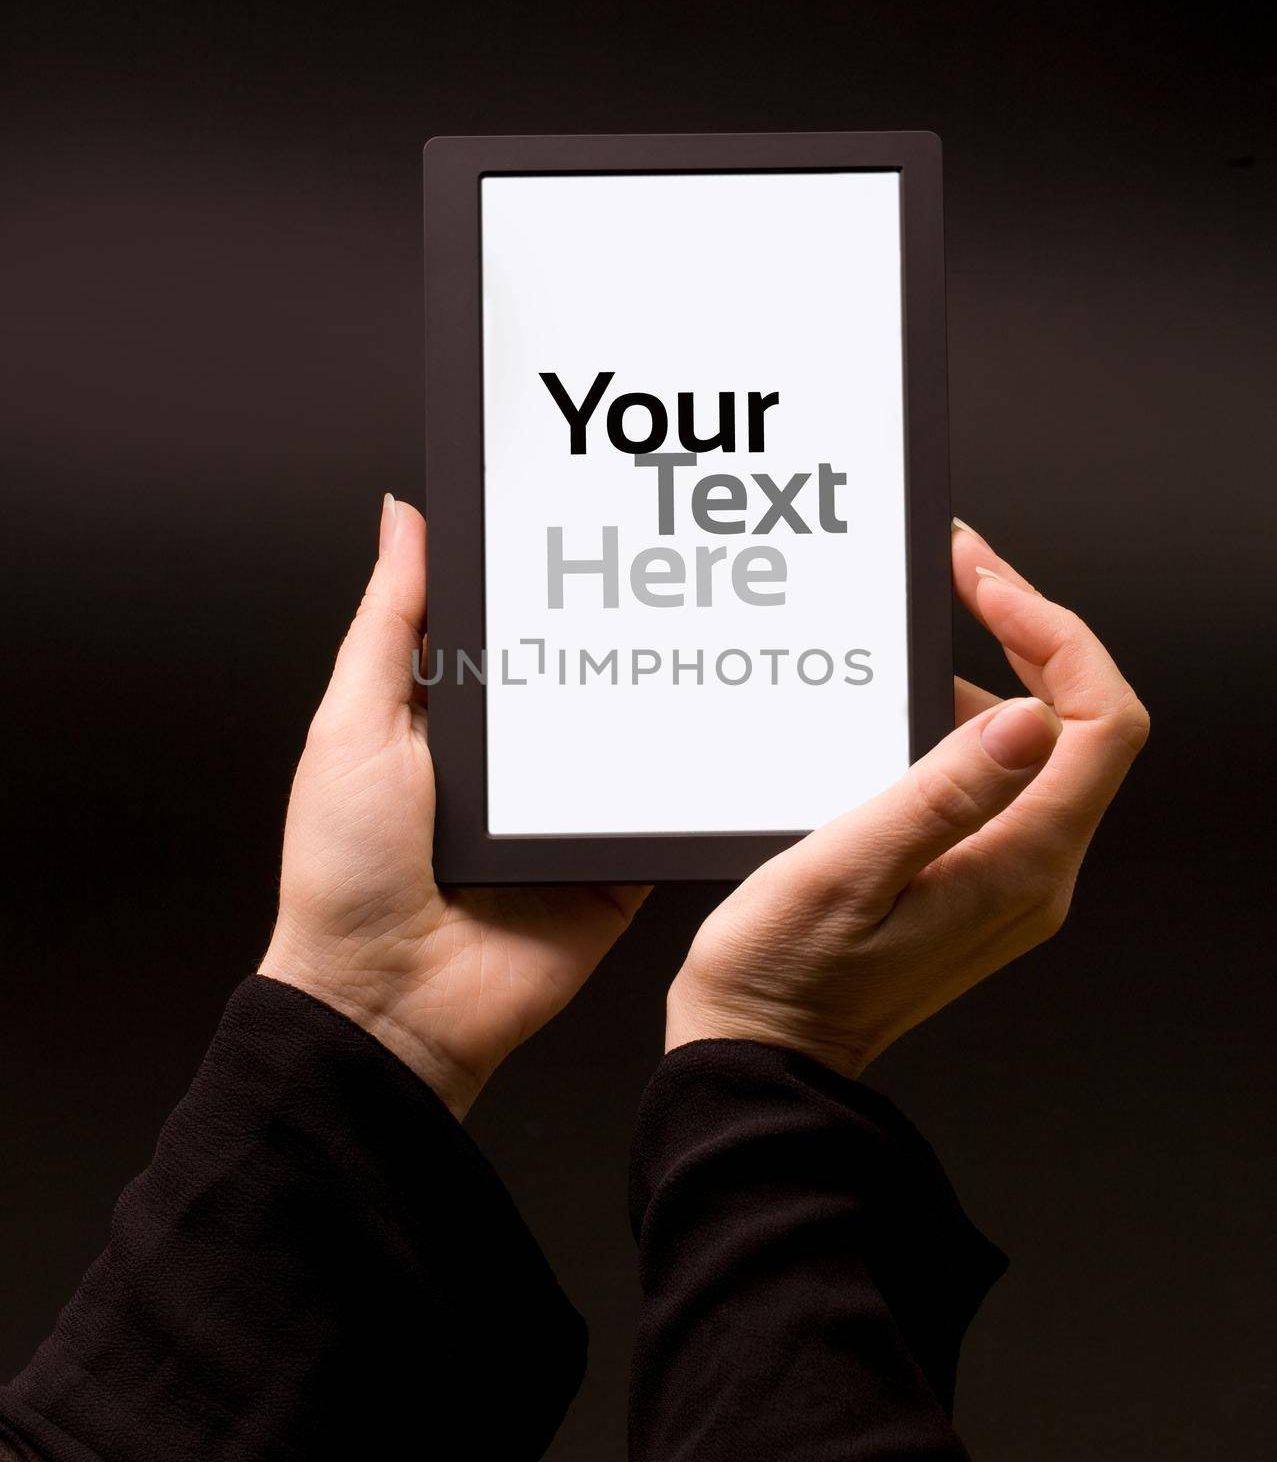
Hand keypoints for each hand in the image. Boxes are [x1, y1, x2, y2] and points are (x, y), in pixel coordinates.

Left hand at [260, 496, 648, 1117]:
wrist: (390, 1004)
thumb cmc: (347, 873)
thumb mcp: (354, 725)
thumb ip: (389, 625)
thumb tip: (403, 520)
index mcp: (447, 720)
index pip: (505, 630)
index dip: (540, 579)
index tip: (583, 520)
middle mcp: (511, 762)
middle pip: (577, 674)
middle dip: (617, 628)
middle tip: (668, 566)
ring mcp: (564, 812)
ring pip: (627, 733)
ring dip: (660, 692)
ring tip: (707, 631)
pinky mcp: (610, 863)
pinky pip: (659, 809)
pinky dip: (689, 779)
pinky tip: (722, 730)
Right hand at [666, 521, 1149, 1075]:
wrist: (764, 1049)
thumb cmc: (787, 972)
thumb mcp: (851, 868)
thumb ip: (945, 794)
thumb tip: (1029, 719)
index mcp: (1021, 866)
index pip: (1101, 724)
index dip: (1059, 636)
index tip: (987, 585)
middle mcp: (1034, 872)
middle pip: (1081, 725)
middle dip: (1029, 634)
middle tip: (962, 573)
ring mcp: (1008, 878)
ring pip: (1036, 749)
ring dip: (986, 678)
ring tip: (909, 641)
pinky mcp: (973, 878)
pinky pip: (995, 782)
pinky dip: (957, 728)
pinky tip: (892, 715)